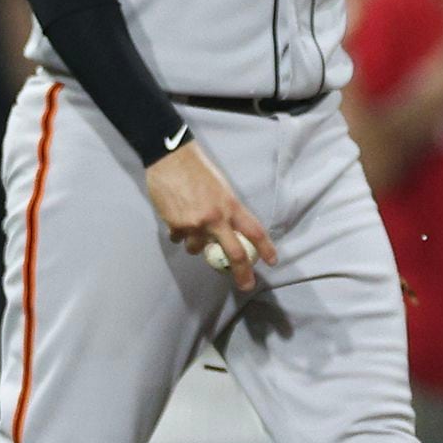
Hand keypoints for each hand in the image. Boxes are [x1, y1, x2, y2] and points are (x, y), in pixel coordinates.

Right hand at [144, 140, 276, 293]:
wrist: (169, 158)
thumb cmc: (198, 169)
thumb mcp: (221, 188)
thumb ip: (226, 210)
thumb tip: (229, 229)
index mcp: (231, 205)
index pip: (254, 231)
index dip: (266, 248)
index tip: (272, 261)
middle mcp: (216, 218)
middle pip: (235, 253)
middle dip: (242, 273)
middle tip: (246, 285)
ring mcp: (195, 225)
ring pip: (197, 249)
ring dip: (196, 243)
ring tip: (191, 225)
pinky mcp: (175, 226)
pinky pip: (179, 239)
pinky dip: (179, 233)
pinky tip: (176, 217)